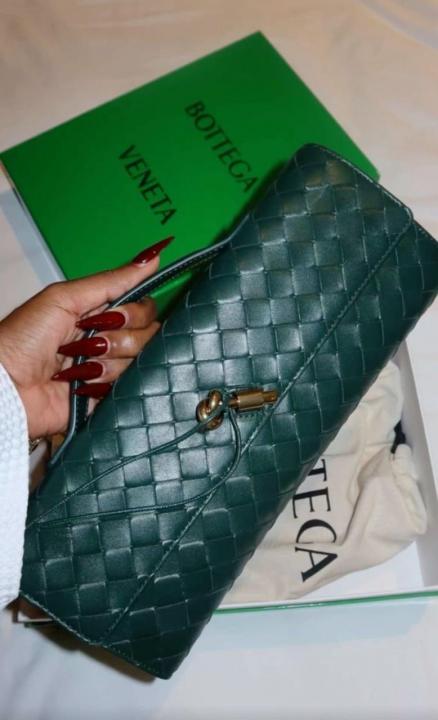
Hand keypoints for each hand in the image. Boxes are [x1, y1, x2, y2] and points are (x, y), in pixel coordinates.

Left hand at [0, 238, 172, 438]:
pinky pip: (129, 388)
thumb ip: (111, 281)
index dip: (135, 312)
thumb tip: (150, 258)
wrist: (5, 386)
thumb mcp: (64, 298)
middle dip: (120, 338)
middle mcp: (108, 340)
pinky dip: (106, 385)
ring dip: (109, 364)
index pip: (143, 308)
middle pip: (148, 335)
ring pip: (139, 362)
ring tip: (79, 367)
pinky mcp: (107, 397)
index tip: (113, 316)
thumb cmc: (21, 339)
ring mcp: (109, 369)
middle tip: (91, 343)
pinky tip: (82, 385)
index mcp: (99, 313)